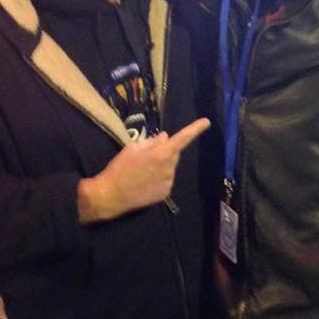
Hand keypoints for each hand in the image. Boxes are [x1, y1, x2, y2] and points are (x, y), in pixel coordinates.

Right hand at [78, 117, 209, 221]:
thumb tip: (165, 137)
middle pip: (173, 153)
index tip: (206, 122)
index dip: (195, 129)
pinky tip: (145, 182)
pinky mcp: (166, 193)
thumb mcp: (132, 148)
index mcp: (161, 153)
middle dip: (165, 151)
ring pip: (170, 167)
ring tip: (143, 171)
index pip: (182, 138)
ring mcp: (169, 181)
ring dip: (162, 165)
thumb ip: (152, 142)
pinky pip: (166, 180)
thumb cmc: (119, 169)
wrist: (112, 195)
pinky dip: (159, 178)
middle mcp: (169, 167)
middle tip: (146, 156)